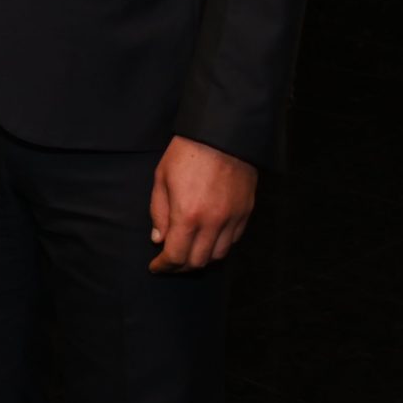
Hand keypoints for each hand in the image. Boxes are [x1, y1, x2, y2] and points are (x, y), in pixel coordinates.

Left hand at [149, 135, 257, 272]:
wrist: (221, 135)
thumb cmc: (186, 154)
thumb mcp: (161, 179)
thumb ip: (159, 213)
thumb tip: (158, 240)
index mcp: (188, 215)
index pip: (176, 256)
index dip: (164, 266)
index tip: (156, 267)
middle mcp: (213, 222)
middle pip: (198, 261)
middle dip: (180, 267)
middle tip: (169, 262)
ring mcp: (232, 218)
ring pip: (218, 255)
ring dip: (201, 259)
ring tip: (188, 253)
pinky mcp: (245, 212)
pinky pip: (233, 240)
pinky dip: (218, 246)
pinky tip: (207, 239)